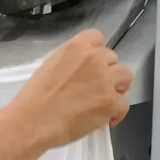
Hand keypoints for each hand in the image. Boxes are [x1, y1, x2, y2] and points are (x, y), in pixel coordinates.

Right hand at [7, 29, 132, 149]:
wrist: (33, 121)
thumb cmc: (33, 99)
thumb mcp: (49, 67)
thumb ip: (70, 63)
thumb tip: (81, 73)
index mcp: (76, 48)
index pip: (97, 38)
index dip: (96, 53)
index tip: (91, 66)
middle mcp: (94, 59)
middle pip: (114, 59)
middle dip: (107, 71)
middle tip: (94, 87)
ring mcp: (104, 80)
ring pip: (126, 77)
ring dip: (117, 88)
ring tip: (104, 100)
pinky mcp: (110, 102)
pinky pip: (124, 105)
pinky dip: (115, 114)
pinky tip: (103, 120)